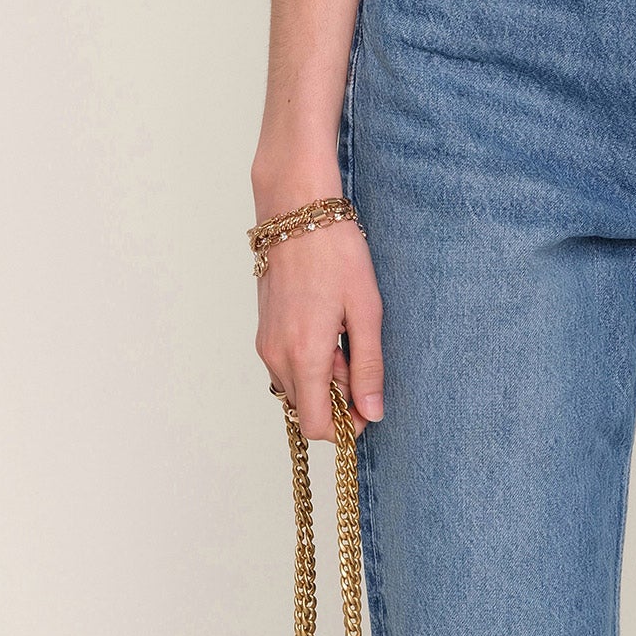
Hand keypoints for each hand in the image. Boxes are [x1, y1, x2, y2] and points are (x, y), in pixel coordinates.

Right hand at [253, 173, 384, 440]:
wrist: (297, 209)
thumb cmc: (336, 252)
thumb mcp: (366, 309)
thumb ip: (368, 366)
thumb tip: (372, 413)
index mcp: (304, 355)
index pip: (315, 425)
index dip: (344, 425)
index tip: (367, 404)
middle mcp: (276, 356)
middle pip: (305, 408)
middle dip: (336, 397)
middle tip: (359, 355)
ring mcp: (265, 343)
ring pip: (294, 386)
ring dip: (321, 377)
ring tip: (344, 333)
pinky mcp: (263, 329)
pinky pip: (285, 364)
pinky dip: (307, 359)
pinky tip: (326, 324)